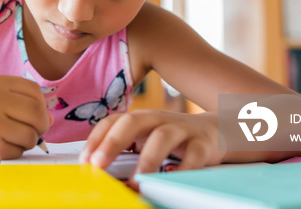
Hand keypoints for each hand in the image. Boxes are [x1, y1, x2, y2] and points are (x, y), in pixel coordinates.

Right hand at [0, 73, 50, 161]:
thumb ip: (20, 101)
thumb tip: (50, 119)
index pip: (35, 91)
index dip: (40, 105)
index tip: (34, 114)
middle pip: (37, 113)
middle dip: (41, 125)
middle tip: (35, 131)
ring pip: (30, 135)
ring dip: (26, 141)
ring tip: (9, 138)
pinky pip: (18, 152)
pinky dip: (14, 153)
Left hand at [79, 110, 224, 185]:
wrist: (216, 130)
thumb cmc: (172, 138)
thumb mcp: (146, 139)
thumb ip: (126, 151)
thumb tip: (98, 172)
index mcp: (139, 119)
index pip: (112, 121)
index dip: (96, 138)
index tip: (84, 160)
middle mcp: (157, 119)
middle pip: (132, 121)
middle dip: (112, 142)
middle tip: (98, 164)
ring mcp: (181, 129)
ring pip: (162, 137)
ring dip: (146, 160)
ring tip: (135, 181)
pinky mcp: (202, 143)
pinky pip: (194, 154)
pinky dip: (183, 168)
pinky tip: (171, 179)